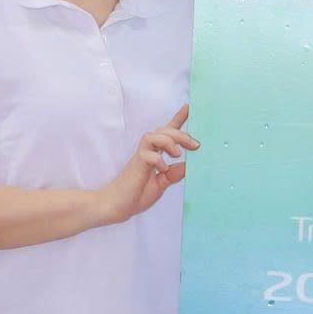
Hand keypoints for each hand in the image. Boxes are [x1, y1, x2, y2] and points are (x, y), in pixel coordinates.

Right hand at [99, 106, 197, 223]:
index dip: (178, 119)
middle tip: (195, 145)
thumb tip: (188, 166)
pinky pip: (148, 155)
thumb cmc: (136, 194)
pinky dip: (159, 160)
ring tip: (176, 154)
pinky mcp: (136, 164)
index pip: (167, 133)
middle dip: (180, 134)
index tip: (189, 107)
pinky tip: (163, 170)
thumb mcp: (161, 184)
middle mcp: (148, 151)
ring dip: (169, 141)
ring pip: (154, 136)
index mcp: (155, 154)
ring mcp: (141, 156)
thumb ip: (173, 174)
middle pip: (163, 130)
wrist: (117, 205)